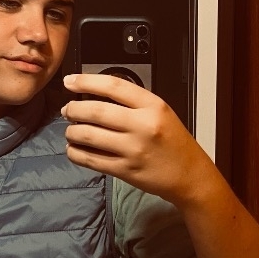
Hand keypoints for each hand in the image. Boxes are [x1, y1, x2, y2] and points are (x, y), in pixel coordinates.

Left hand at [62, 72, 258, 257]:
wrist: (191, 176)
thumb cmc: (174, 143)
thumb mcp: (161, 113)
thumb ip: (133, 103)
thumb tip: (95, 93)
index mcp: (153, 106)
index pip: (113, 86)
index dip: (86, 81)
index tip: (70, 81)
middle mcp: (143, 126)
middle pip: (96, 111)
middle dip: (74, 108)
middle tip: (67, 109)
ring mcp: (133, 150)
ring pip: (89, 135)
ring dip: (72, 131)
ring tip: (70, 129)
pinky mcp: (125, 170)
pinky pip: (91, 159)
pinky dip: (77, 152)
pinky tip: (74, 148)